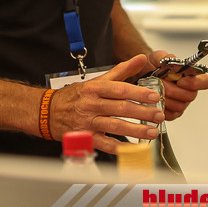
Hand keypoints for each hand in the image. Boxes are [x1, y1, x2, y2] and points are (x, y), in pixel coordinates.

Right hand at [48, 54, 165, 153]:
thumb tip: (141, 58)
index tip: (154, 96)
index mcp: (94, 88)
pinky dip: (121, 148)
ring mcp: (88, 122)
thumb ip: (121, 70)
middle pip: (120, 108)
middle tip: (159, 115)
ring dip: (136, 130)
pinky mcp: (87, 138)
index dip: (138, 93)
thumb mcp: (96, 80)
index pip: (119, 89)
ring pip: (115, 127)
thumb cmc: (76, 96)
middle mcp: (91, 104)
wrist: (48, 112)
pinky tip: (135, 148)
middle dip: (142, 112)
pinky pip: (106, 144)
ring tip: (153, 132)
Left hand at [148, 49, 207, 120]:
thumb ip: (168, 58)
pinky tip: (153, 99)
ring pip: (179, 106)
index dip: (195, 83)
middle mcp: (189, 91)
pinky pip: (170, 115)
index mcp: (191, 76)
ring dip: (166, 98)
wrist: (142, 72)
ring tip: (155, 89)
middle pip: (191, 96)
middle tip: (161, 83)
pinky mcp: (172, 113)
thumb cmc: (154, 65)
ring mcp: (181, 103)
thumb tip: (174, 62)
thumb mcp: (159, 57)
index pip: (204, 82)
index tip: (181, 80)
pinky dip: (160, 107)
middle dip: (174, 90)